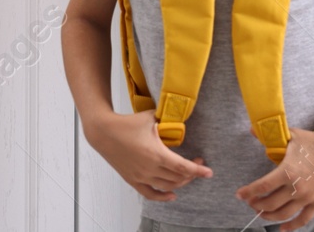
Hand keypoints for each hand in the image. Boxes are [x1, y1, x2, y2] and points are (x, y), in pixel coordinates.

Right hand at [83, 107, 212, 201]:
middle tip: (198, 165)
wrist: (104, 132)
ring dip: (180, 183)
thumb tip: (181, 117)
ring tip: (187, 175)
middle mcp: (150, 169)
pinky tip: (172, 195)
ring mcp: (141, 176)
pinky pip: (150, 194)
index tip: (209, 172)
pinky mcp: (133, 180)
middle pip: (178, 178)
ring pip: (167, 186)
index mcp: (157, 154)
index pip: (183, 167)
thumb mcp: (152, 118)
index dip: (198, 170)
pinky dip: (163, 196)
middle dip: (191, 173)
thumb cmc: (128, 124)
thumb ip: (168, 120)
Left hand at [235, 125, 313, 230]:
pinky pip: (302, 220)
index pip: (262, 187)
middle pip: (269, 203)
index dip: (248, 192)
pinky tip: (282, 228)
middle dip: (256, 204)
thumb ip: (270, 136)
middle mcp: (296, 188)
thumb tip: (251, 129)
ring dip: (269, 216)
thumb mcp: (292, 136)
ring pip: (283, 214)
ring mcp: (307, 197)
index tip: (239, 194)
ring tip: (262, 212)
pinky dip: (291, 226)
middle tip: (251, 202)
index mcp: (288, 171)